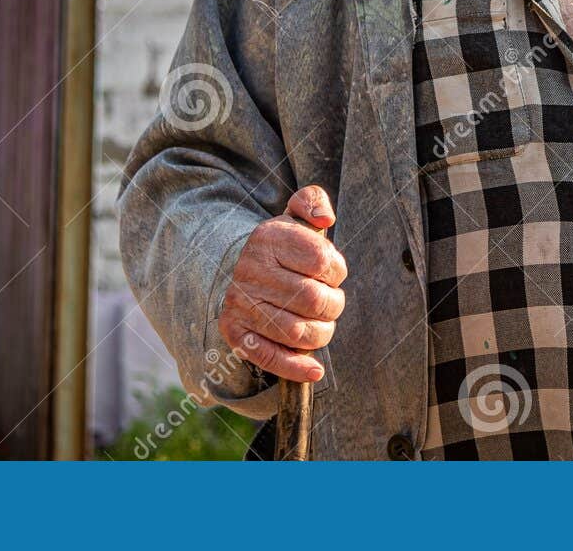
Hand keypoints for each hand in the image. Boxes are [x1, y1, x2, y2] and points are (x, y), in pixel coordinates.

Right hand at [217, 185, 346, 381]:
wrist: (236, 270)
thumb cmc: (280, 247)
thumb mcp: (294, 216)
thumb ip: (313, 202)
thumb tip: (325, 219)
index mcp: (268, 238)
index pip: (322, 261)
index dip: (336, 270)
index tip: (331, 272)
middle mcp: (250, 271)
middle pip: (313, 300)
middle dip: (333, 305)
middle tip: (329, 301)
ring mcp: (241, 304)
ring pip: (299, 332)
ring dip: (322, 333)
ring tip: (321, 323)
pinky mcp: (235, 333)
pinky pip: (270, 357)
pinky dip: (296, 367)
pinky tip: (314, 369)